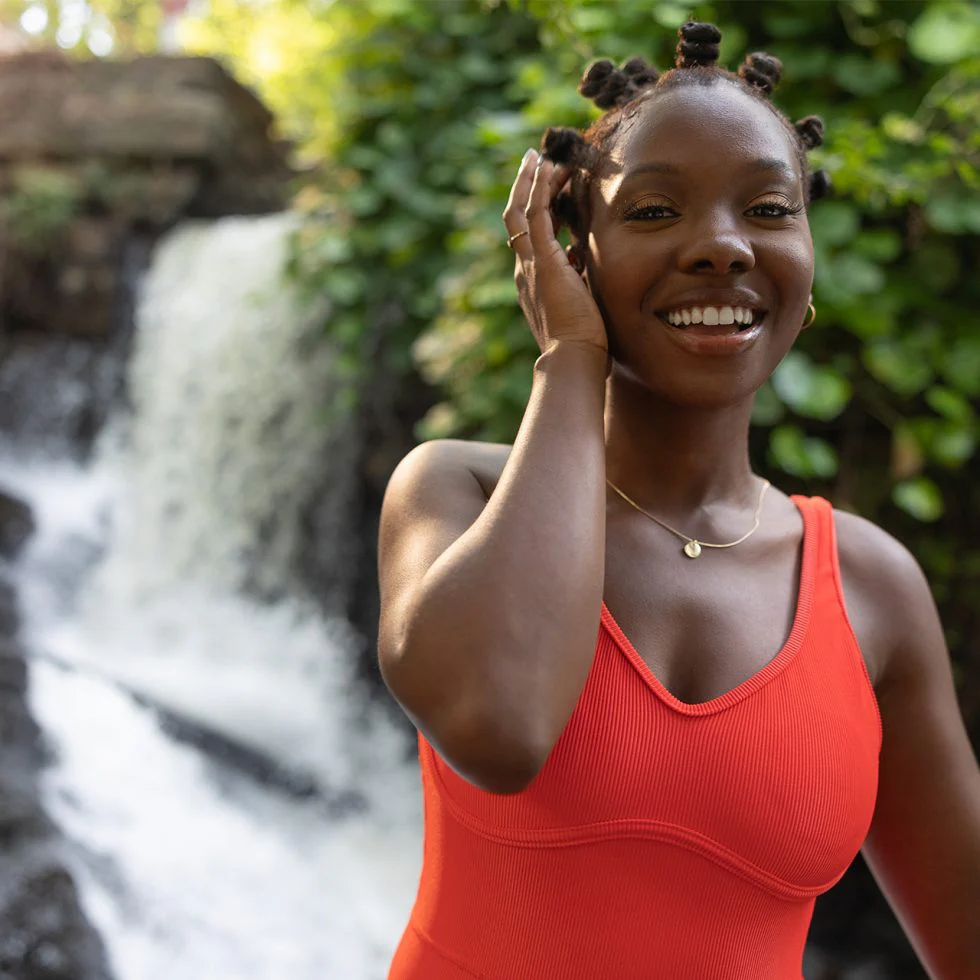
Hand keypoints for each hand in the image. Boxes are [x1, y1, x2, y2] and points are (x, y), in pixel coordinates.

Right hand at [502, 149, 608, 357]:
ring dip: (530, 182)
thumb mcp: (580, 306)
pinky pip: (535, 215)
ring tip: (539, 156)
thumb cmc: (583, 343)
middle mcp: (524, 271)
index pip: (529, 238)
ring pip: (521, 212)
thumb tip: (584, 265)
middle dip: (525, 189)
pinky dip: (540, 189)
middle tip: (533, 162)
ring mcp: (530, 265)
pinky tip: (548, 168)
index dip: (537, 211)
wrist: (574, 358)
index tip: (549, 191)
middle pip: (516, 220)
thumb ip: (578, 283)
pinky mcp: (542, 261)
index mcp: (533, 283)